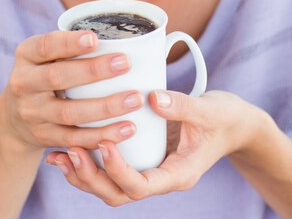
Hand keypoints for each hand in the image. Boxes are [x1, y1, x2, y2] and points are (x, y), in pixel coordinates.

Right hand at [0, 29, 144, 151]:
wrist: (15, 117)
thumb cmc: (45, 72)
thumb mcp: (45, 54)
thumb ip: (70, 45)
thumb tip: (124, 36)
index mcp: (26, 55)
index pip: (45, 46)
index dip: (69, 43)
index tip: (95, 38)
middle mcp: (23, 83)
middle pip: (57, 78)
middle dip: (93, 70)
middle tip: (125, 63)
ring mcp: (32, 113)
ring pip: (69, 112)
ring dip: (105, 107)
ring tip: (135, 99)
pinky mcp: (44, 137)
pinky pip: (75, 139)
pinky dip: (102, 135)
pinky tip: (128, 128)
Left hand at [46, 89, 259, 205]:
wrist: (231, 124)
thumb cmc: (223, 118)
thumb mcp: (208, 110)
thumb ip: (182, 106)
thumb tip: (152, 98)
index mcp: (177, 175)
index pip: (142, 186)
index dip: (119, 170)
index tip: (103, 143)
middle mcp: (159, 178)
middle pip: (118, 194)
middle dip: (91, 177)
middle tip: (70, 150)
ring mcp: (149, 170)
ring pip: (110, 187)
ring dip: (83, 174)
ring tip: (59, 154)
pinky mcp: (141, 157)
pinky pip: (110, 169)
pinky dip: (88, 162)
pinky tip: (66, 145)